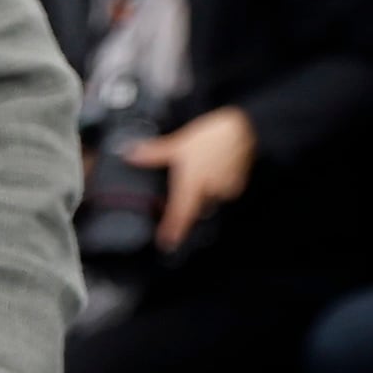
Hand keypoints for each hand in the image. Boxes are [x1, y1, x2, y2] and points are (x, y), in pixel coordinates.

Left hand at [122, 104, 255, 248]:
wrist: (244, 129)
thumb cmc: (211, 136)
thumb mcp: (178, 144)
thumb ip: (153, 153)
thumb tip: (129, 155)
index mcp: (191, 184)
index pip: (179, 214)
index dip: (173, 230)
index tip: (166, 244)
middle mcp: (209, 192)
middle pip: (194, 209)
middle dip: (185, 207)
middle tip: (177, 197)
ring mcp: (225, 190)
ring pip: (208, 201)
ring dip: (200, 195)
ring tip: (198, 175)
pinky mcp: (237, 187)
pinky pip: (221, 193)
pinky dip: (213, 187)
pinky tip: (211, 172)